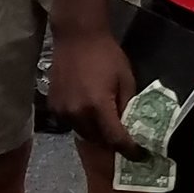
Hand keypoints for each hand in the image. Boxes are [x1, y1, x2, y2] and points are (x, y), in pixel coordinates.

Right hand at [49, 24, 143, 156]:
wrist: (77, 36)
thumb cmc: (106, 55)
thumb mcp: (126, 79)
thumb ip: (127, 106)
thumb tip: (131, 127)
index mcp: (98, 106)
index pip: (116, 139)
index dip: (129, 150)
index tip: (140, 155)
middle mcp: (77, 113)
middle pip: (98, 140)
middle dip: (114, 144)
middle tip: (126, 144)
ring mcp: (62, 111)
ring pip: (83, 134)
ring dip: (98, 135)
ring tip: (110, 131)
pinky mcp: (53, 106)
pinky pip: (71, 124)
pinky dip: (83, 125)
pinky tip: (92, 117)